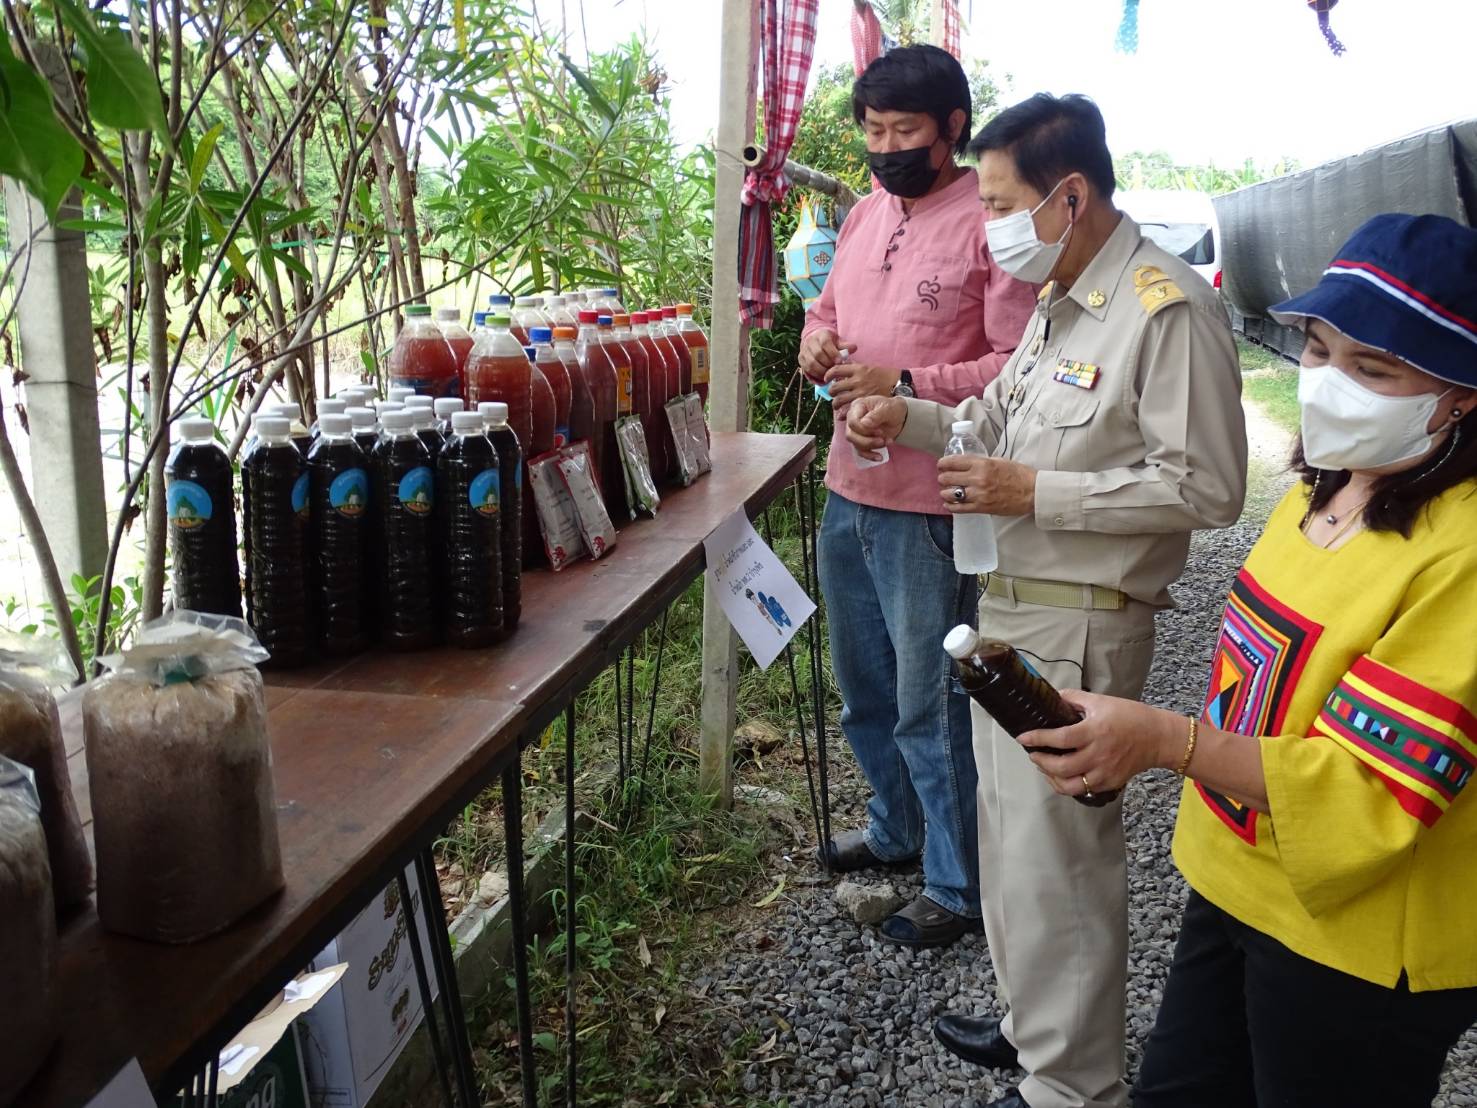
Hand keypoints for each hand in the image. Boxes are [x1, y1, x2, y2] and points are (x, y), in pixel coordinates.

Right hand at [798, 329, 855, 381]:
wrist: (815, 340)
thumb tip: (854, 348)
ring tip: (830, 374)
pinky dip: (816, 374)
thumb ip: (845, 345)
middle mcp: (810, 342)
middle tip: (836, 369)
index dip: (833, 353)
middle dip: (828, 364)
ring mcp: (804, 351)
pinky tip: (824, 376)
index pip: (825, 344)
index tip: (840, 361)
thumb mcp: (838, 341)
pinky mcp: (801, 359)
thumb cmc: (830, 342)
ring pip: (811, 363)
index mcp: (820, 335)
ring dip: (822, 371)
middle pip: (818, 355)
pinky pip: (807, 369)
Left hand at [825, 360, 900, 414]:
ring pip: (839, 400)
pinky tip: (843, 414)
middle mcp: (857, 380)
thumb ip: (855, 368)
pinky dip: (843, 414)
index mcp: (858, 369)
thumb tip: (843, 366)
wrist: (898, 385)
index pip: (836, 370)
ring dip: (835, 404)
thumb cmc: (884, 376)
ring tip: (837, 405)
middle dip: (831, 392)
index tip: (826, 379)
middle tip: (833, 394)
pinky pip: (848, 410)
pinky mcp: (864, 403)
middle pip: (835, 387)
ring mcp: (860, 393)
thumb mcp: (869, 367)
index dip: (828, 375)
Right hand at [846, 395, 906, 459]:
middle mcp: (853, 419)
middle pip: (850, 435)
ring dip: (871, 446)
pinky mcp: (861, 441)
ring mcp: (856, 431)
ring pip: (855, 444)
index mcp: (858, 407)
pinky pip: (860, 451)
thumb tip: (864, 423)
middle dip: (867, 441)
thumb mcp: (888, 408)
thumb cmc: (893, 408)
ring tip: (887, 442)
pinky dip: (870, 455)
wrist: (899, 416)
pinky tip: (880, 457)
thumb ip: (876, 415)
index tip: (880, 431)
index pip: (852, 422)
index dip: (864, 430)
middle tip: (882, 440)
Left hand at [937, 454, 1037, 515]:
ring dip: (945, 492)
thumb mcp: (999, 461)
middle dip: (943, 478)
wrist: (1032, 492)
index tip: (941, 465)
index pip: (953, 462)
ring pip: (950, 494)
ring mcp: (978, 495)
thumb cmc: (1019, 475)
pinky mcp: (981, 508)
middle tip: (943, 478)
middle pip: (947, 478)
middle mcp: (978, 479)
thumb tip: (966, 464)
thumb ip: (981, 462)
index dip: (943, 463)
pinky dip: (951, 506)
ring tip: (946, 491)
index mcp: (982, 464)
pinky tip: (949, 504)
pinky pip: (959, 508)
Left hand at [1018, 690, 1184, 798]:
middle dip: (1040, 761)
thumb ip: (1074, 699)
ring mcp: (1104, 772)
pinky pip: (1083, 789)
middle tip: (1033, 753)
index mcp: (1095, 731)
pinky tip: (1062, 774)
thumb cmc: (1131, 716)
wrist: (1158, 737)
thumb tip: (1053, 696)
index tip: (1023, 737)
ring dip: (1051, 777)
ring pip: (1069, 785)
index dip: (1038, 738)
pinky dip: (1068, 784)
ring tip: (1045, 766)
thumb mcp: (1101, 701)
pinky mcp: (1110, 783)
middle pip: (1061, 767)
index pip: (1060, 738)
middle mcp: (1099, 754)